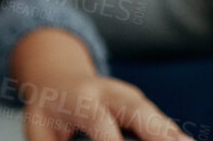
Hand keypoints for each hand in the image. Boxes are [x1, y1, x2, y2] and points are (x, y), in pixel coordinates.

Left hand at [11, 29, 191, 140]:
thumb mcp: (38, 127)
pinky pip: (161, 122)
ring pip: (154, 115)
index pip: (99, 121)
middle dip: (155, 133)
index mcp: (81, 99)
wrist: (57, 76)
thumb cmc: (47, 109)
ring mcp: (129, 97)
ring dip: (171, 135)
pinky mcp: (141, 105)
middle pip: (137, 111)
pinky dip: (174, 135)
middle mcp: (109, 93)